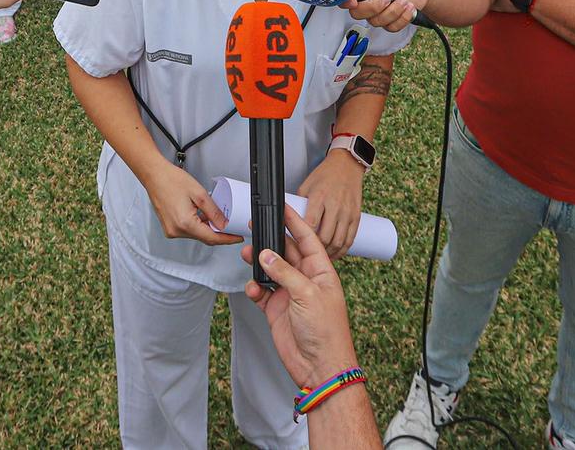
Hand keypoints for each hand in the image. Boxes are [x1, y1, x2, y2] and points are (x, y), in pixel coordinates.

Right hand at [140, 162, 240, 246]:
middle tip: (232, 227)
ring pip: (197, 235)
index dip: (227, 239)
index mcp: (184, 223)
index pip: (211, 238)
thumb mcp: (199, 194)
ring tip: (217, 217)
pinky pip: (188, 231)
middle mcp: (176, 231)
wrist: (154, 175)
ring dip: (208, 228)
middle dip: (219, 233)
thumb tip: (224, 225)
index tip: (237, 237)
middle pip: (204, 238)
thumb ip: (213, 212)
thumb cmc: (171, 180)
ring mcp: (171, 230)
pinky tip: (203, 216)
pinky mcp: (169, 227)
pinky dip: (198, 226)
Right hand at [241, 208, 360, 389]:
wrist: (319, 367)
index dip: (295, 222)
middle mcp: (305, 280)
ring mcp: (290, 295)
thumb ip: (285, 272)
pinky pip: (262, 292)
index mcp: (322, 272)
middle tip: (256, 227)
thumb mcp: (308, 295)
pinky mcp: (277, 310)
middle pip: (286, 252)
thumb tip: (267, 255)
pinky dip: (254, 288)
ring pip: (271, 271)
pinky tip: (253, 289)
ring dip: (259, 263)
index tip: (283, 207)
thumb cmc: (327, 333)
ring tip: (247, 255)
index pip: (308, 239)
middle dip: (272, 240)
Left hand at [296, 152, 364, 259]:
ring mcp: (347, 212)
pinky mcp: (356, 216)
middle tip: (307, 256)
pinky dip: (342, 250)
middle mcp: (334, 206)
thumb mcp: (305, 186)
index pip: (310, 224)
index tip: (296, 245)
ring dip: (329, 253)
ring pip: (338, 241)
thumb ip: (299, 204)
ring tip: (320, 258)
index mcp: (319, 197)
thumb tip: (288, 221)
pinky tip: (335, 253)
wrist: (346, 165)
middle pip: (325, 237)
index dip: (303, 239)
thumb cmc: (324, 175)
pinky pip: (350, 239)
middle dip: (315, 250)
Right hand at [352, 0, 423, 29]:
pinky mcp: (391, 20)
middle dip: (372, 8)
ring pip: (375, 22)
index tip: (354, 1)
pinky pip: (391, 27)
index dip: (346, 1)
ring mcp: (379, 11)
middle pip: (357, 13)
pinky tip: (409, 7)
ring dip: (392, 12)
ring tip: (404, 0)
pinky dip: (402, 19)